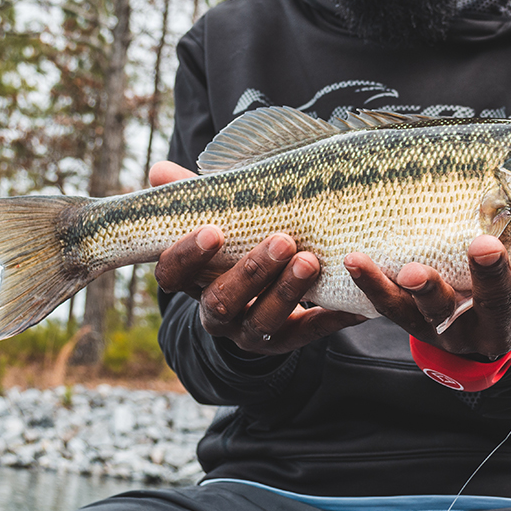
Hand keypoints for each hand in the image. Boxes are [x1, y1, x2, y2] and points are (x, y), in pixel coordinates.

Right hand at [149, 160, 365, 354]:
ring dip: (287, 291)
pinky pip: (310, 333)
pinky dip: (332, 317)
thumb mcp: (219, 223)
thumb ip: (196, 199)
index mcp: (193, 280)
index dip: (188, 256)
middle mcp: (216, 313)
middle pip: (222, 301)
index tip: (214, 232)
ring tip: (311, 261)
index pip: (172, 275)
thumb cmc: (238, 247)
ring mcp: (251, 332)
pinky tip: (353, 300)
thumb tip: (158, 170)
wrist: (261, 302)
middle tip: (284, 240)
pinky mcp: (288, 340)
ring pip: (263, 321)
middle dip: (252, 271)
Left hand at [344, 228, 510, 358]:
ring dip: (429, 291)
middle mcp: (498, 327)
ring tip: (414, 268)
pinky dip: (372, 287)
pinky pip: (391, 313)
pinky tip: (354, 260)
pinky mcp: (417, 328)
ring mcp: (454, 331)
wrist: (482, 336)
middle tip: (485, 245)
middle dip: (493, 276)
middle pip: (498, 306)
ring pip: (442, 317)